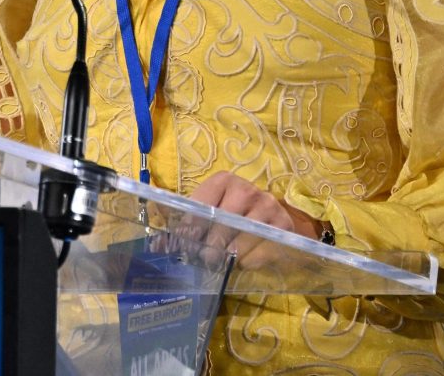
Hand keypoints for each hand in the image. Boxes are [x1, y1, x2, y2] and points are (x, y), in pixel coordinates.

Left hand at [186, 172, 322, 268]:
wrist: (269, 215)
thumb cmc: (231, 212)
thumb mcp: (209, 210)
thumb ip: (187, 223)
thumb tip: (158, 245)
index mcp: (223, 181)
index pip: (203, 205)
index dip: (191, 228)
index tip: (184, 246)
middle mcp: (247, 189)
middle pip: (224, 221)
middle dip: (211, 244)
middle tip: (204, 259)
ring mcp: (268, 206)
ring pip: (244, 236)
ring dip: (230, 254)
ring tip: (220, 262)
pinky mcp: (284, 225)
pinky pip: (264, 249)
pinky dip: (250, 260)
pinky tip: (242, 262)